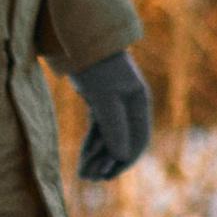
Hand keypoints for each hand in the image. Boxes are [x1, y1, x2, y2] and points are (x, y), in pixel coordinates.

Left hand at [70, 47, 152, 183]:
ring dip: (97, 157)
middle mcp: (129, 105)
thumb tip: (121, 157)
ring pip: (109, 137)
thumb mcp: (104, 97)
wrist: (78, 37)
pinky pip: (98, 130)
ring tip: (83, 174)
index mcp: (138, 103)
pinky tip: (83, 160)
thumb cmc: (95, 66)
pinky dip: (91, 145)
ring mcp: (114, 104)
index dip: (124, 160)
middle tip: (91, 179)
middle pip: (123, 142)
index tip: (106, 175)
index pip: (138, 140)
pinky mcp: (98, 101)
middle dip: (108, 162)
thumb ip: (113, 127)